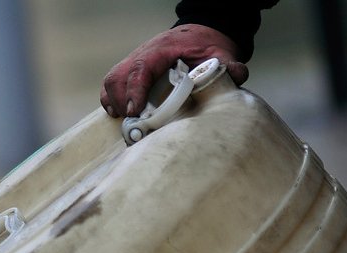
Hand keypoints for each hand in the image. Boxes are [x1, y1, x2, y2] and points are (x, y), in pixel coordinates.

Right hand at [100, 24, 248, 117]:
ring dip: (115, 102)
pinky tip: (119, 114)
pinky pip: (111, 85)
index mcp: (162, 49)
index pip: (141, 68)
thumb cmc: (205, 47)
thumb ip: (227, 65)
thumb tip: (235, 75)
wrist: (197, 37)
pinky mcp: (129, 72)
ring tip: (127, 121)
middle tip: (134, 122)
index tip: (135, 110)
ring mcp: (133, 63)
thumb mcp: (220, 53)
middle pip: (119, 77)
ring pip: (112, 81)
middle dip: (122, 101)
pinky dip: (111, 100)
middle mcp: (142, 54)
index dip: (135, 90)